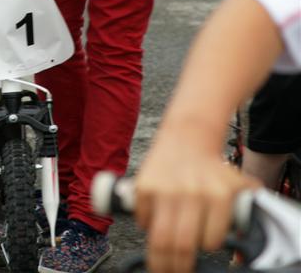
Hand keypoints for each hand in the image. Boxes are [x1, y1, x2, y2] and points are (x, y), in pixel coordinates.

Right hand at [134, 128, 259, 272]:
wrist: (187, 136)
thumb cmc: (212, 168)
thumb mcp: (235, 184)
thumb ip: (246, 208)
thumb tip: (253, 236)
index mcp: (218, 195)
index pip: (210, 241)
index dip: (204, 248)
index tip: (201, 249)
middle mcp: (192, 193)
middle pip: (182, 245)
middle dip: (178, 267)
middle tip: (177, 271)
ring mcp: (166, 190)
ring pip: (159, 239)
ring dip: (158, 260)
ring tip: (160, 266)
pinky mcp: (145, 186)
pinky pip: (142, 220)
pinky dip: (145, 227)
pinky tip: (152, 225)